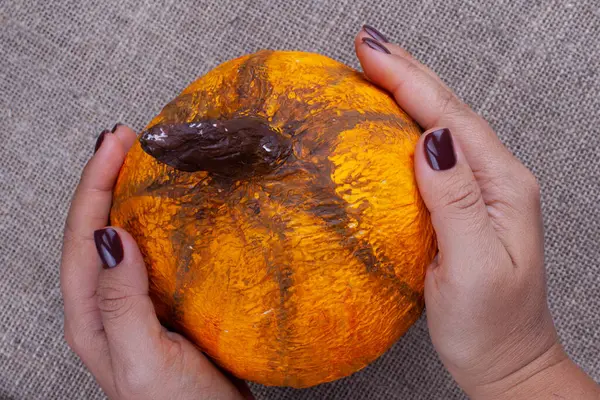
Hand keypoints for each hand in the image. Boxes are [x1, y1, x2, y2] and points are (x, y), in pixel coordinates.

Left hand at [60, 125, 252, 399]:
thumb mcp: (143, 358)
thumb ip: (121, 302)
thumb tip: (112, 236)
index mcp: (90, 316)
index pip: (82, 235)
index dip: (95, 183)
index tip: (115, 142)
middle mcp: (105, 306)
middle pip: (93, 229)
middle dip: (103, 179)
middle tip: (124, 139)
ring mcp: (133, 306)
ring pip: (120, 237)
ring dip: (124, 195)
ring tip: (139, 162)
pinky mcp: (161, 306)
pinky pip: (150, 253)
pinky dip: (154, 221)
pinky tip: (169, 210)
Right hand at [356, 27, 599, 398]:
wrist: (506, 361)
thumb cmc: (492, 323)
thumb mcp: (474, 265)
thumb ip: (455, 200)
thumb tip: (431, 140)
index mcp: (502, 185)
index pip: (450, 116)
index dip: (408, 79)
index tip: (370, 52)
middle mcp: (495, 179)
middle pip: (447, 110)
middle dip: (406, 71)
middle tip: (366, 45)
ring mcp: (478, 191)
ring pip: (440, 126)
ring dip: (407, 91)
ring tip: (376, 67)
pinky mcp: (459, 206)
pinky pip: (430, 154)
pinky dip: (405, 126)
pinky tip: (390, 121)